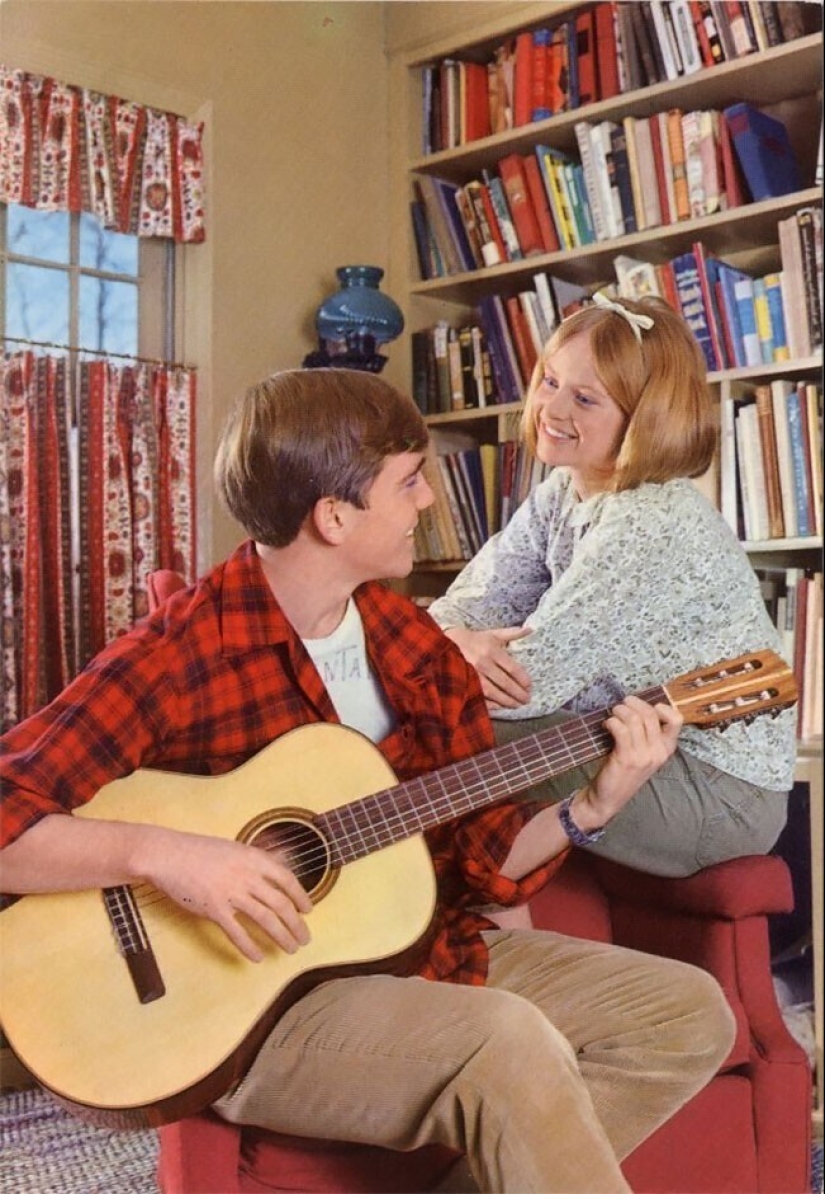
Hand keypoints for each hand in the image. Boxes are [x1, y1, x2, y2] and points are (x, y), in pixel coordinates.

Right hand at [142, 828, 313, 962]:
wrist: (168, 855)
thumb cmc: (199, 851)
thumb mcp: (234, 847)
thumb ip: (256, 858)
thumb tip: (279, 862)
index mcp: (253, 858)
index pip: (287, 879)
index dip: (301, 896)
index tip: (308, 910)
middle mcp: (246, 876)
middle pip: (281, 903)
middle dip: (296, 924)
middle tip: (304, 938)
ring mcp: (231, 893)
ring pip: (265, 919)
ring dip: (281, 937)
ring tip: (290, 948)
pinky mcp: (214, 909)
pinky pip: (237, 933)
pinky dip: (249, 947)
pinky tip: (257, 957)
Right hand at [444, 625, 532, 708]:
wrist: (447, 644)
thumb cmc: (474, 640)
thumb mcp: (493, 635)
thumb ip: (512, 634)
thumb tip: (531, 629)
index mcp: (492, 650)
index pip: (513, 669)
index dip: (523, 679)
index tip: (530, 686)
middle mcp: (483, 663)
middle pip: (506, 683)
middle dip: (518, 693)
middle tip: (527, 699)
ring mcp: (473, 675)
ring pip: (494, 693)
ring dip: (507, 701)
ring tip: (517, 705)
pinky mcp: (465, 684)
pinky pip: (481, 697)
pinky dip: (492, 704)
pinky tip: (500, 706)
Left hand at [574, 696, 682, 830]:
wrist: (609, 798)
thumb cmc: (624, 772)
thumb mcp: (643, 753)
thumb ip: (647, 734)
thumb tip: (636, 706)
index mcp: (666, 749)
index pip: (677, 720)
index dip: (663, 707)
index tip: (647, 706)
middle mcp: (659, 752)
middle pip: (651, 714)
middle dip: (633, 704)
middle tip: (621, 705)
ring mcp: (644, 755)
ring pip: (635, 719)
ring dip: (620, 711)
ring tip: (613, 714)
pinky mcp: (627, 758)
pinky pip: (621, 729)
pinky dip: (612, 722)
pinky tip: (607, 725)